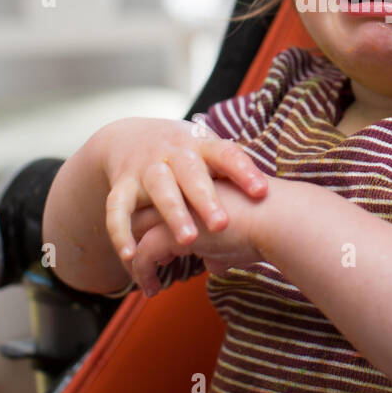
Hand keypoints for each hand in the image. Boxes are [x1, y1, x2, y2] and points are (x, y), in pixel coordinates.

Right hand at [93, 117, 267, 277]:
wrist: (128, 137)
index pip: (226, 154)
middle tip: (223, 224)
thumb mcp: (208, 155)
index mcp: (201, 145)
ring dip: (173, 213)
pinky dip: (121, 232)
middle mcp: (173, 153)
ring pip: (159, 189)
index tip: (262, 191)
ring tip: (188, 241)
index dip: (243, 172)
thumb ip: (234, 176)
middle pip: (191, 173)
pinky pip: (117, 209)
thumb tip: (274, 205)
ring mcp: (146, 168)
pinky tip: (130, 255)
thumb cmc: (184, 155)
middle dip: (206, 198)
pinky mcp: (122, 185)